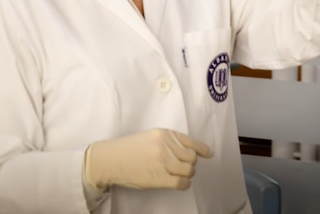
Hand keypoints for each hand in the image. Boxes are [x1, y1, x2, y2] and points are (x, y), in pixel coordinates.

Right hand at [84, 128, 212, 190]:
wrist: (111, 159)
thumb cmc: (129, 148)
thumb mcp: (150, 137)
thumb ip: (168, 141)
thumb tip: (186, 151)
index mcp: (165, 134)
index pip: (191, 141)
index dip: (202, 149)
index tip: (208, 154)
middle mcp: (166, 146)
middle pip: (191, 158)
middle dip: (190, 163)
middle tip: (183, 166)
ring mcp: (163, 162)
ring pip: (188, 170)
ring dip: (187, 174)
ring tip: (179, 175)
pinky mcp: (159, 178)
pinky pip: (181, 183)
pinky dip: (184, 184)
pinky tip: (179, 183)